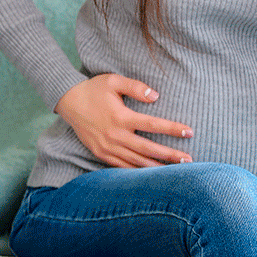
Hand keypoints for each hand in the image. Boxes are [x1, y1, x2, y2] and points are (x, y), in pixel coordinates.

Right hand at [54, 74, 192, 167]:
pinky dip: (137, 172)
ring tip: (175, 172)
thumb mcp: (114, 81)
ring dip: (156, 167)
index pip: (153, 125)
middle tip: (189, 160)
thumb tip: (156, 96)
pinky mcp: (101, 154)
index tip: (189, 132)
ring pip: (136, 161)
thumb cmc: (94, 89)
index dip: (172, 129)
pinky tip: (151, 175)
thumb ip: (136, 87)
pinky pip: (122, 167)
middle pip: (148, 149)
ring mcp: (107, 147)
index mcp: (121, 117)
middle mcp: (115, 135)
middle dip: (170, 155)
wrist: (68, 102)